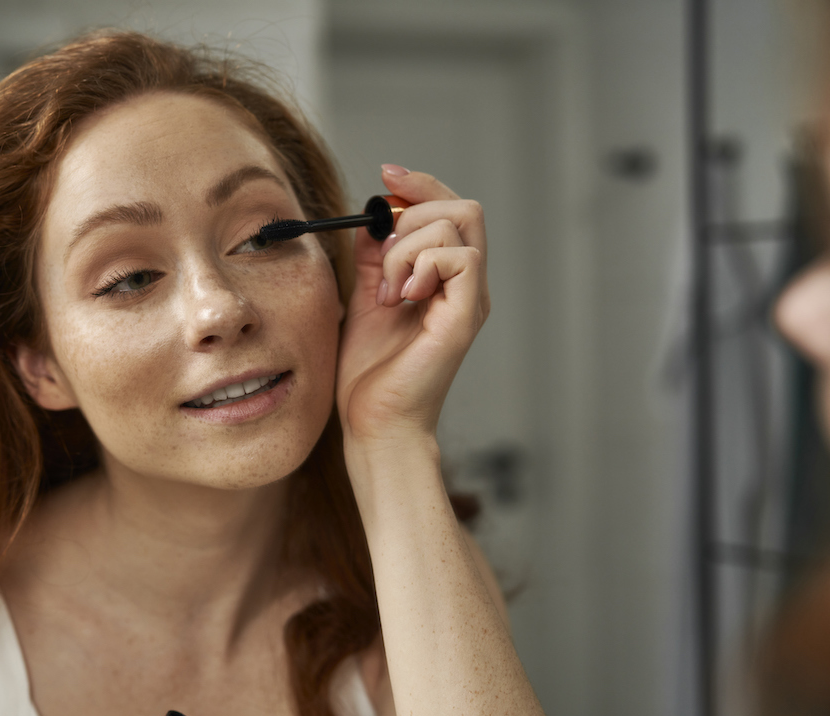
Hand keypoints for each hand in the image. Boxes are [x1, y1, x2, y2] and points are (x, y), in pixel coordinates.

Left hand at [336, 166, 489, 447]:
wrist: (374, 422)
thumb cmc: (370, 374)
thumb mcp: (364, 299)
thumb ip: (373, 259)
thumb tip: (374, 219)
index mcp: (445, 280)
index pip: (450, 210)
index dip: (420, 185)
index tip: (387, 174)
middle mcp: (465, 286)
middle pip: (464, 208)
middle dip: (415, 212)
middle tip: (383, 256)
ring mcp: (469, 300)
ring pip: (458, 227)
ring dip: (409, 247)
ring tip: (388, 291)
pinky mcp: (465, 317)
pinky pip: (461, 258)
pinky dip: (422, 265)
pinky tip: (400, 297)